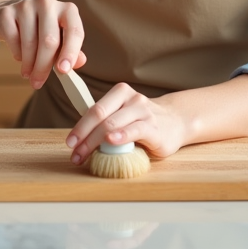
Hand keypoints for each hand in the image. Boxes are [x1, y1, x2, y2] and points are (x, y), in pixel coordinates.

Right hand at [0, 0, 85, 88]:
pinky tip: (20, 57)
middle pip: (49, 40)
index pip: (74, 31)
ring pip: (30, 43)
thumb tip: (79, 62)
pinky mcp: (7, 12)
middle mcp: (48, 4)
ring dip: (29, 64)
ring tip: (28, 74)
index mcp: (67, 10)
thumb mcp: (59, 39)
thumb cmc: (39, 30)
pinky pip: (13, 40)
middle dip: (43, 66)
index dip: (70, 52)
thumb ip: (71, 51)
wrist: (10, 16)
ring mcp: (26, 5)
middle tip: (38, 82)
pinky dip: (17, 54)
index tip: (64, 71)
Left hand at [65, 82, 188, 162]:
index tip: (70, 142)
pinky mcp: (154, 128)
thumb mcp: (124, 115)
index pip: (95, 109)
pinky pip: (135, 130)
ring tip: (84, 155)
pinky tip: (111, 141)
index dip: (80, 126)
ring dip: (94, 141)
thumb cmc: (144, 122)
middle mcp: (132, 99)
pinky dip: (121, 135)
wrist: (177, 122)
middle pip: (100, 115)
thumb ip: (107, 121)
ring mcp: (144, 112)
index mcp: (120, 93)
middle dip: (83, 135)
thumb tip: (81, 140)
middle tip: (74, 152)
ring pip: (113, 123)